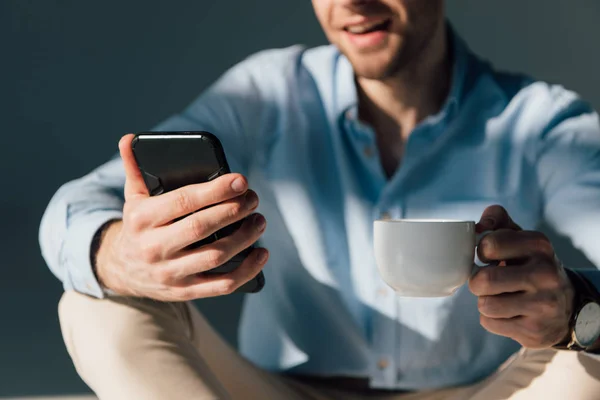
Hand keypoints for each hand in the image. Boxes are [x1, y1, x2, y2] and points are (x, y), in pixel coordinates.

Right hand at [95, 134, 268, 300]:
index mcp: (142, 219)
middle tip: (253, 198)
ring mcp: (170, 273)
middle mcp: (153, 248)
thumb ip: (134, 169)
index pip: (183, 201)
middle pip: (201, 228)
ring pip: (215, 256)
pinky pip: (221, 285)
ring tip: (259, 221)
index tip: (241, 180)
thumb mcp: (132, 198)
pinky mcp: (185, 291)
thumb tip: (130, 139)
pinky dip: (246, 270)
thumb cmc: (138, 226)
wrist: (121, 270)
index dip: (216, 190)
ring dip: (244, 238)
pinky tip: (261, 254)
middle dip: (233, 210)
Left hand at [468, 205, 574, 347]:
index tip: (489, 256)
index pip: (489, 244)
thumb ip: (497, 220)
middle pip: (484, 280)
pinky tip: (509, 313)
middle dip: (477, 282)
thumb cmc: (530, 265)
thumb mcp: (520, 238)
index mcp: (539, 246)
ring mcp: (543, 305)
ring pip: (485, 305)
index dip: (481, 251)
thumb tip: (478, 225)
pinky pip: (489, 323)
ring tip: (500, 297)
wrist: (565, 307)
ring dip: (485, 302)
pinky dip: (492, 319)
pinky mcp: (534, 330)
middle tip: (486, 282)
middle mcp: (545, 274)